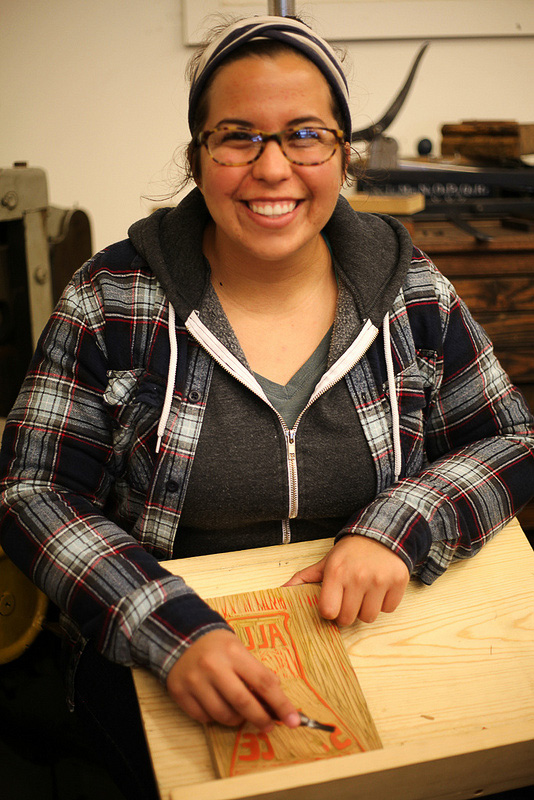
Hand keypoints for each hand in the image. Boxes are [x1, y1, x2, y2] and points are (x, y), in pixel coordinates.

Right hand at [166, 629, 300, 729]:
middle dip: (261, 718)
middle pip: (243, 702)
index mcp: (233, 653)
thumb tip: (276, 698)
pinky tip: (218, 706)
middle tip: (269, 726)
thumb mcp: (239, 649)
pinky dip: (215, 718)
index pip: (263, 682)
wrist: (180, 636)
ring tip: (240, 713)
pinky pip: (204, 718)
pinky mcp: (180, 693)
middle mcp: (214, 667)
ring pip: (223, 715)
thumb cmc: (217, 645)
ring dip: (237, 720)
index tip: (293, 720)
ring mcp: (195, 681)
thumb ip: (256, 671)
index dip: (281, 704)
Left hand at [284, 535, 408, 625]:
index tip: (333, 602)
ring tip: (365, 592)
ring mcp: (380, 580)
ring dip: (366, 609)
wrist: (382, 533)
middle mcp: (358, 576)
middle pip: (348, 618)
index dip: (330, 610)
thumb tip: (281, 593)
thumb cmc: (350, 552)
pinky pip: (389, 609)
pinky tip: (380, 588)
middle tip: (349, 597)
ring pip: (369, 617)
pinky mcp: (398, 582)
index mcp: (336, 571)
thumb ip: (304, 578)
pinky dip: (384, 602)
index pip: (328, 611)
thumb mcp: (326, 562)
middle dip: (347, 611)